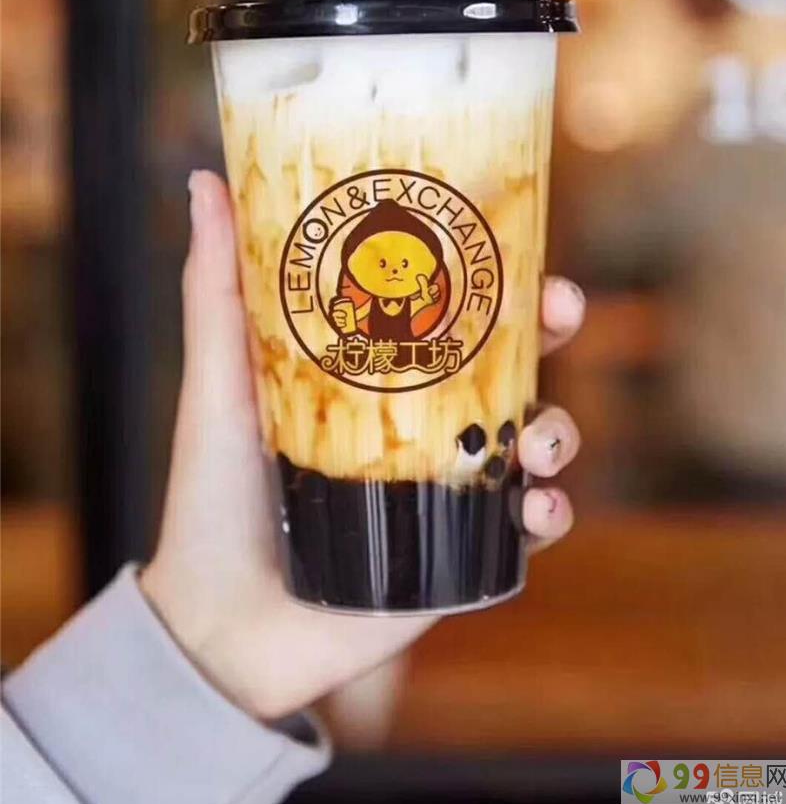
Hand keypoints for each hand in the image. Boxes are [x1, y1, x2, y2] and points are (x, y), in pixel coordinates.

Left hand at [141, 171, 584, 721]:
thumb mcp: (219, 382)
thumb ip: (216, 288)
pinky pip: (527, 530)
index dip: (495, 272)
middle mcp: (425, 426)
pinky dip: (550, 513)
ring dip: (561, 428)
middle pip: (512, 363)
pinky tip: (537, 508)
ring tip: (536, 442)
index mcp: (380, 377)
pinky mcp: (462, 555)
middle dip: (551, 331)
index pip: (453, 310)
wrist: (219, 623)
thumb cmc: (212, 497)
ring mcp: (449, 490)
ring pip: (536, 440)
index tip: (522, 244)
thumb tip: (206, 180)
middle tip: (562, 309)